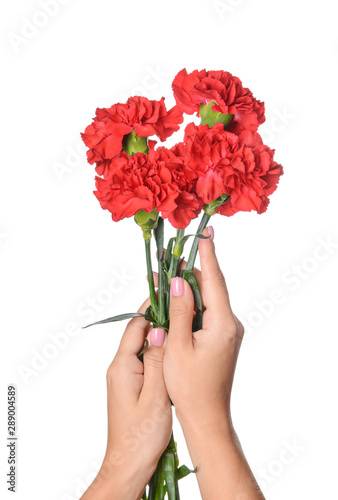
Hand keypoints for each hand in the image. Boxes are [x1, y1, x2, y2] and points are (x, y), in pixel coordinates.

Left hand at [81, 299, 171, 499]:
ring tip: (182, 326)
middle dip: (159, 320)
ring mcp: (125, 377)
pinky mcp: (132, 386)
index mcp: (123, 366)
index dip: (153, 308)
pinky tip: (175, 354)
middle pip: (138, 333)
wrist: (129, 464)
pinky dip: (159, 353)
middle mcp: (120, 368)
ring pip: (143, 347)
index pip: (136, 326)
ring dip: (160, 337)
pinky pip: (145, 361)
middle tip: (182, 307)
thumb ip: (156, 360)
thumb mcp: (155, 395)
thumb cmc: (142, 435)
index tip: (171, 295)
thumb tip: (159, 329)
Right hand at [164, 226, 263, 499]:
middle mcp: (230, 324)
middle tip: (169, 256)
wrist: (206, 417)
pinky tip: (175, 300)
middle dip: (189, 271)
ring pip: (207, 301)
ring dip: (187, 289)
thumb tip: (178, 280)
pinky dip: (191, 305)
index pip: (214, 280)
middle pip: (210, 288)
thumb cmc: (189, 386)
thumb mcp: (178, 345)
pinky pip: (206, 314)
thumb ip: (180, 310)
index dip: (207, 255)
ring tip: (165, 275)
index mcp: (223, 323)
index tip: (205, 232)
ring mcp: (227, 332)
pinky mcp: (221, 339)